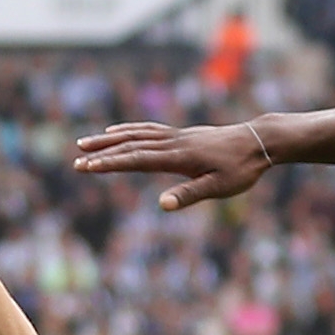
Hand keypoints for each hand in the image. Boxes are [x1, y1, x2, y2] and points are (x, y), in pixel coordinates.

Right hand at [73, 121, 274, 212]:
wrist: (259, 141)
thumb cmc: (241, 169)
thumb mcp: (219, 187)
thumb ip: (190, 194)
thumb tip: (162, 205)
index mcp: (178, 157)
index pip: (136, 159)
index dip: (109, 164)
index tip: (86, 167)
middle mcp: (173, 142)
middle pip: (130, 144)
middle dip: (101, 152)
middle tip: (75, 159)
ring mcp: (176, 136)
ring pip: (136, 134)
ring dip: (109, 139)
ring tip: (85, 142)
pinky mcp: (182, 135)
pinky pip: (147, 129)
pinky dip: (128, 129)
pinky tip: (117, 131)